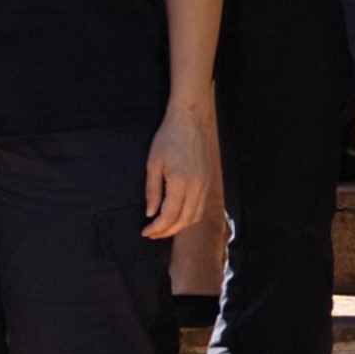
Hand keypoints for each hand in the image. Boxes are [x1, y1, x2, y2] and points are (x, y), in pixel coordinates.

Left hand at [142, 105, 220, 239]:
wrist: (191, 120)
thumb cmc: (169, 138)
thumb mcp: (153, 163)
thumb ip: (152, 191)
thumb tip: (151, 213)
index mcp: (180, 182)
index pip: (169, 216)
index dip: (157, 228)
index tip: (145, 231)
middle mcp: (196, 186)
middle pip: (184, 220)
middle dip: (167, 231)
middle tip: (152, 233)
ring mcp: (205, 183)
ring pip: (195, 216)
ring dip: (179, 226)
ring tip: (164, 227)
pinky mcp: (209, 180)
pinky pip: (201, 206)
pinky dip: (189, 216)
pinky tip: (177, 215)